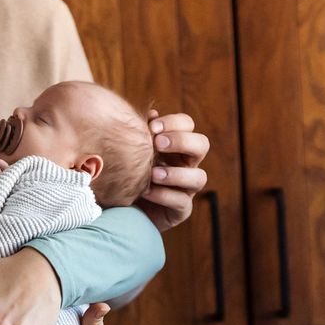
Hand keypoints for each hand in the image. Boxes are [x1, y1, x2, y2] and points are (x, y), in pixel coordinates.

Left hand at [139, 110, 209, 230]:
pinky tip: (146, 191)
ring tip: (153, 173)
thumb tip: (152, 113)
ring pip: (199, 177)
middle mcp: (187, 164)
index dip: (174, 122)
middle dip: (182, 141)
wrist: (122, 208)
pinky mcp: (180, 210)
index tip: (152, 127)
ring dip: (176, 173)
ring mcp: (187, 188)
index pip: (187, 124)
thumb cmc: (129, 173)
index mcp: (176, 145)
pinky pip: (181, 202)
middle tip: (158, 143)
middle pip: (202, 144)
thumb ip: (142, 134)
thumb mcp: (133, 152)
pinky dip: (164, 195)